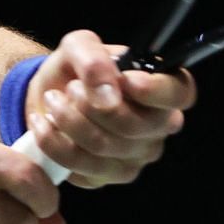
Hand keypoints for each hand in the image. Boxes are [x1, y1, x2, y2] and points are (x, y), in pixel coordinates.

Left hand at [24, 30, 195, 188]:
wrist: (48, 98)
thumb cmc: (75, 71)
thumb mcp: (79, 47)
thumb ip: (94, 58)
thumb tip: (109, 93)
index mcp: (162, 89)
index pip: (180, 93)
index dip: (156, 91)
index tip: (124, 80)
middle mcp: (158, 127)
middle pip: (133, 126)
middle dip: (90, 104)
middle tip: (70, 88)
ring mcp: (135, 157)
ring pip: (102, 146)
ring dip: (67, 120)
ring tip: (53, 100)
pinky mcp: (107, 177)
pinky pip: (79, 166)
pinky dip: (52, 141)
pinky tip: (43, 124)